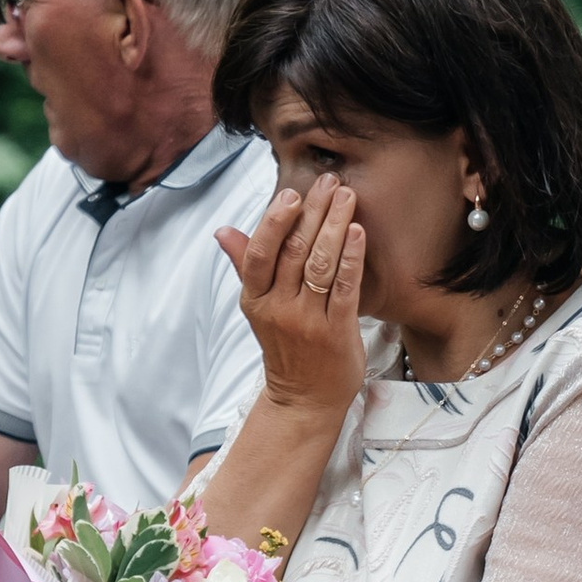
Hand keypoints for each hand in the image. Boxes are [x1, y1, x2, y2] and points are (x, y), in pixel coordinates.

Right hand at [216, 174, 365, 423]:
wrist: (304, 400)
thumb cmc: (286, 347)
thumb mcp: (259, 308)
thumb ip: (245, 266)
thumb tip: (223, 231)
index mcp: (256, 300)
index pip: (260, 254)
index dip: (275, 221)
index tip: (292, 193)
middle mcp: (278, 309)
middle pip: (294, 251)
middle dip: (313, 212)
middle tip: (328, 181)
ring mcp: (308, 321)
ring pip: (319, 265)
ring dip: (334, 226)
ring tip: (346, 196)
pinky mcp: (336, 332)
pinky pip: (344, 288)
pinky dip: (351, 258)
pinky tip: (358, 232)